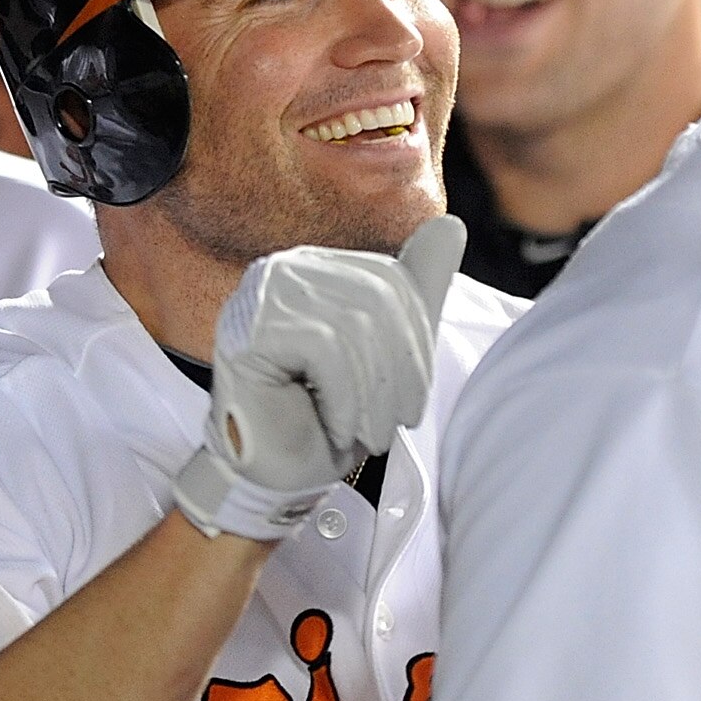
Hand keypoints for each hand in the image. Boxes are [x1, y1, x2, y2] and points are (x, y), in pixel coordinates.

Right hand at [172, 219, 464, 539]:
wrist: (275, 475)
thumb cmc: (328, 416)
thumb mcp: (387, 353)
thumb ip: (417, 291)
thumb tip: (451, 226)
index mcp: (319, 267)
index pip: (390, 282)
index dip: (415, 344)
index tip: (413, 402)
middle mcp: (285, 269)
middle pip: (375, 302)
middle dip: (399, 373)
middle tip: (398, 424)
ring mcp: (261, 295)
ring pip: (352, 327)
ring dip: (373, 395)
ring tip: (370, 434)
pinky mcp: (249, 329)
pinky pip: (324, 350)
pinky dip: (343, 400)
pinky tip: (338, 429)